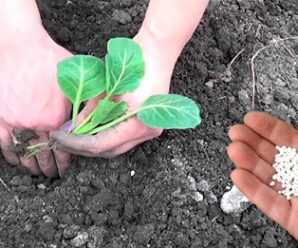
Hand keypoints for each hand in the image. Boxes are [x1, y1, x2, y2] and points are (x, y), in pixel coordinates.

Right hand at [0, 1, 71, 176]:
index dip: (64, 162)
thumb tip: (87, 121)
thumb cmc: (49, 59)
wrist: (19, 44)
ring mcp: (13, 121)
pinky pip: (3, 142)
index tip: (65, 169)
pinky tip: (15, 160)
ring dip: (29, 165)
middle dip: (48, 168)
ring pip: (22, 152)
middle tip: (52, 175)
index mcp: (54, 118)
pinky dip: (9, 154)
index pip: (62, 150)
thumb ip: (81, 104)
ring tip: (35, 172)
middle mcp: (34, 124)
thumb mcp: (73, 81)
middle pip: (42, 155)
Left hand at [51, 34, 177, 157]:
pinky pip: (125, 138)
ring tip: (76, 135)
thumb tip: (73, 129)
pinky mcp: (149, 125)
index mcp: (136, 124)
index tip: (58, 137)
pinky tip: (95, 129)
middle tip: (64, 139)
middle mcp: (146, 133)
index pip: (99, 145)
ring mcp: (150, 130)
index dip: (76, 144)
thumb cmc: (133, 63)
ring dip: (96, 143)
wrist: (157, 52)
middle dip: (84, 147)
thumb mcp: (105, 88)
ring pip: (117, 146)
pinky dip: (108, 136)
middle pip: (109, 151)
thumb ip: (89, 112)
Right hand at [227, 112, 297, 239]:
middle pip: (270, 155)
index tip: (250, 118)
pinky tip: (238, 176)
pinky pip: (267, 201)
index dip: (267, 127)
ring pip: (265, 176)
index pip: (285, 138)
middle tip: (235, 132)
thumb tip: (296, 134)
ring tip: (234, 150)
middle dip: (251, 141)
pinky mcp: (289, 216)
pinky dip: (251, 189)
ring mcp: (293, 194)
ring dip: (246, 162)